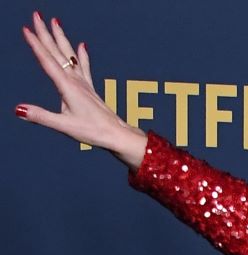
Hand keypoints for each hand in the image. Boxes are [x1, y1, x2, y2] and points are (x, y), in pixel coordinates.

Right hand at [15, 12, 146, 168]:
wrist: (117, 134)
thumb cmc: (93, 131)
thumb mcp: (63, 125)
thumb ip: (41, 116)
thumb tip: (19, 110)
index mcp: (68, 87)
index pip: (48, 61)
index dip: (36, 45)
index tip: (27, 29)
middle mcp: (76, 81)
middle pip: (57, 52)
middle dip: (45, 33)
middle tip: (37, 15)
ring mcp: (84, 83)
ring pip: (70, 55)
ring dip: (60, 38)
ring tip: (55, 22)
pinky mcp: (89, 88)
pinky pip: (84, 66)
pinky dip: (81, 54)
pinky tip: (82, 45)